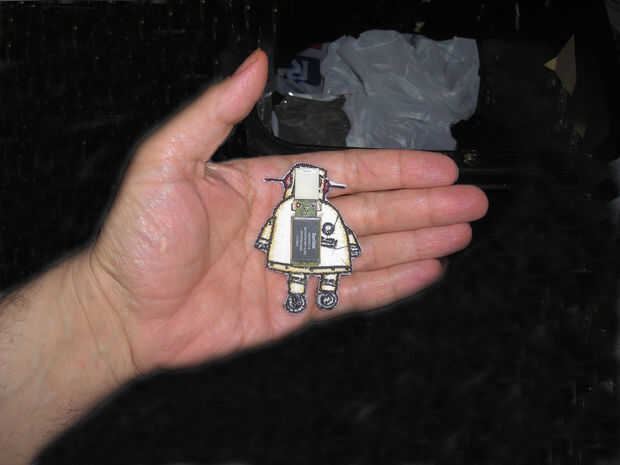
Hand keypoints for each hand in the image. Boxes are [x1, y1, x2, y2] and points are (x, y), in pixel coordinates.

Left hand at [86, 49, 487, 374]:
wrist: (123, 312)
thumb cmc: (138, 239)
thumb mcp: (167, 163)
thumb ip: (214, 114)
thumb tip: (251, 64)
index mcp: (269, 186)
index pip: (347, 173)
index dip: (396, 170)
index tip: (440, 167)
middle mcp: (289, 224)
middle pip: (371, 211)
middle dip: (423, 206)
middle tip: (471, 202)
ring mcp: (295, 267)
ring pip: (369, 252)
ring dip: (417, 242)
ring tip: (461, 233)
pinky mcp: (293, 308)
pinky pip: (349, 296)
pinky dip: (389, 286)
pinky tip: (424, 272)